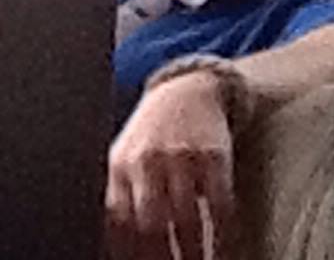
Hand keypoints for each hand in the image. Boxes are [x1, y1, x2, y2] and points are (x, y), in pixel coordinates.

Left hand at [106, 71, 234, 259]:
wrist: (186, 90)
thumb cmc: (149, 137)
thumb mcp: (123, 160)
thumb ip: (116, 200)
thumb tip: (112, 248)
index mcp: (120, 168)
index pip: (120, 225)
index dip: (130, 255)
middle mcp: (148, 162)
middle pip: (151, 226)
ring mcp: (182, 157)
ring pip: (186, 222)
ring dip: (192, 256)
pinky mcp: (213, 156)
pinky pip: (219, 206)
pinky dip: (221, 236)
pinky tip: (221, 252)